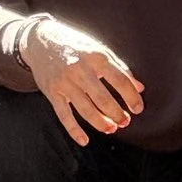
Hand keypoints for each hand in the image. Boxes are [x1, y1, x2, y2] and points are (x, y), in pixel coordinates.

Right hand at [20, 17, 144, 144]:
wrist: (41, 41)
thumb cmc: (76, 46)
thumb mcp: (99, 51)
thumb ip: (120, 68)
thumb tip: (140, 88)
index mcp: (96, 57)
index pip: (120, 80)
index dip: (131, 97)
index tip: (138, 109)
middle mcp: (80, 70)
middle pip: (103, 98)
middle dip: (116, 114)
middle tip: (125, 122)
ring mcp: (65, 82)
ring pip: (85, 109)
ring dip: (101, 123)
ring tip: (111, 129)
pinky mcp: (52, 92)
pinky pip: (64, 115)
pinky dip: (74, 130)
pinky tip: (84, 140)